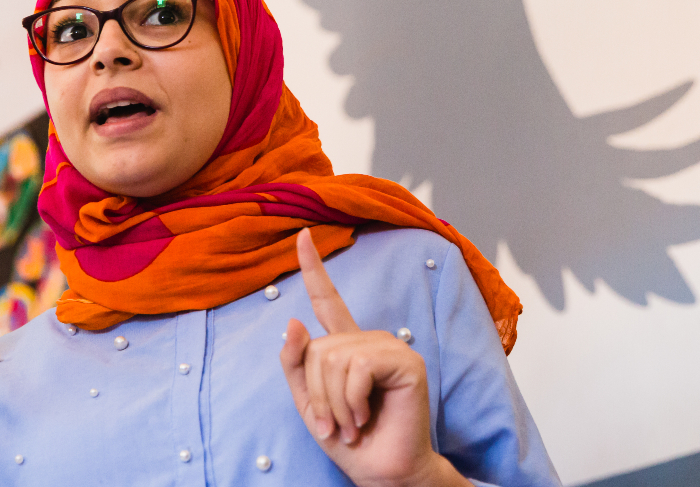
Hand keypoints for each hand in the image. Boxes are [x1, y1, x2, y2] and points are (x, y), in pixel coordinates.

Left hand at [279, 229, 464, 486]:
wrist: (379, 470)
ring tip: (351, 422)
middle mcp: (368, 340)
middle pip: (318, 347)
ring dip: (334, 402)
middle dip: (317, 393)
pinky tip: (366, 415)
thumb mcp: (307, 401)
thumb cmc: (347, 438)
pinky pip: (358, 367)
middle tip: (335, 423)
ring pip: (334, 358)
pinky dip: (353, 399)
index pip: (327, 300)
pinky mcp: (406, 361)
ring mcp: (389, 347)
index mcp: (346, 346)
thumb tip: (293, 321)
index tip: (302, 235)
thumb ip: (296, 363)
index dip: (314, 268)